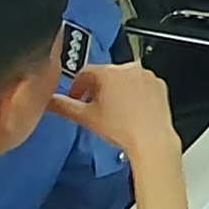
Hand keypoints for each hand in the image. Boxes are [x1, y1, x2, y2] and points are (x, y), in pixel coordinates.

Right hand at [47, 61, 179, 163]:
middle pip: (105, 74)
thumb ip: (64, 106)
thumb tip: (49, 100)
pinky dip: (134, 93)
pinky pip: (141, 84)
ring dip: (116, 89)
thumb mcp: (86, 118)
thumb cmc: (122, 129)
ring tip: (114, 111)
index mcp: (108, 72)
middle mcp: (128, 68)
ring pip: (123, 78)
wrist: (152, 140)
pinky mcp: (159, 84)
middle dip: (96, 89)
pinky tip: (131, 110)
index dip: (76, 86)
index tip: (75, 98)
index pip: (84, 72)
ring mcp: (146, 75)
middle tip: (93, 108)